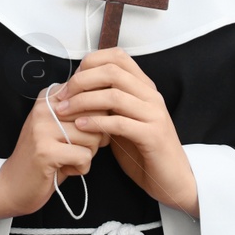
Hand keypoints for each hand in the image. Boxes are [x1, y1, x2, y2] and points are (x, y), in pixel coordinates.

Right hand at [0, 84, 104, 220]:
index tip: (84, 131)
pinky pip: (84, 156)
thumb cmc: (44, 157)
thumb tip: (113, 104)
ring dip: (88, 154)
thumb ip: (80, 112)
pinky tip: (66, 169)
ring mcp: (42, 129)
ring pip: (93, 137)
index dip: (98, 116)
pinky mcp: (45, 151)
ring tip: (68, 158)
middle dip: (96, 138)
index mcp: (48, 98)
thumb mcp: (60, 127)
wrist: (13, 185)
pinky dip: (82, 168)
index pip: (91, 93)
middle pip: (96, 116)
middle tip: (77, 148)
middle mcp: (43, 108)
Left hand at [52, 48, 199, 217]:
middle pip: (112, 71)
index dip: (90, 63)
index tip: (72, 80)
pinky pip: (119, 123)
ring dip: (83, 102)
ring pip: (114, 96)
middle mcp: (151, 95)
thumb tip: (76, 87)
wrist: (172, 178)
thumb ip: (107, 101)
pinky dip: (96, 122)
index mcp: (144, 86)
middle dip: (81, 81)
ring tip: (64, 111)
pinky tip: (80, 126)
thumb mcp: (123, 118)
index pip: (117, 56)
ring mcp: (154, 114)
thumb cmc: (142, 148)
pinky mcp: (152, 136)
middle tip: (62, 96)